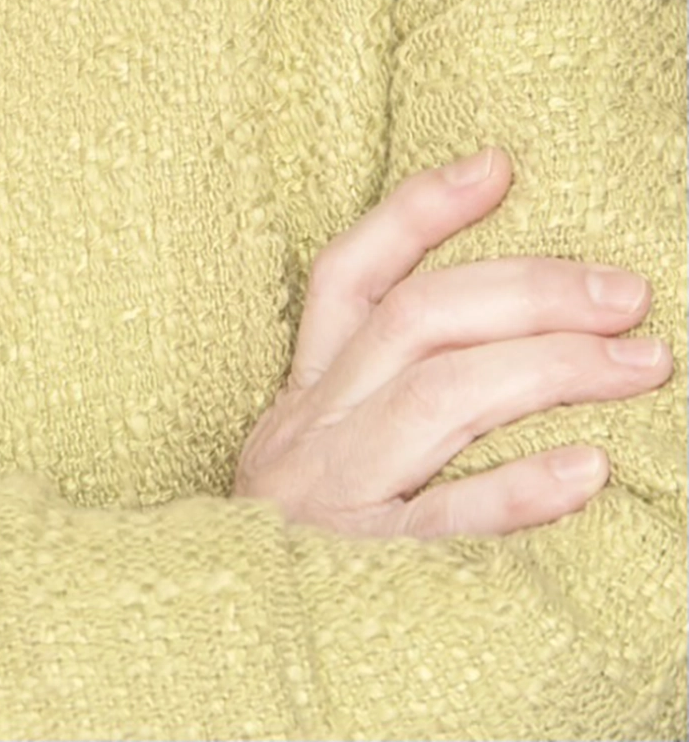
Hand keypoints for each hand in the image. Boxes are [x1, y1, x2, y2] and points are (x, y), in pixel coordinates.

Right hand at [233, 147, 672, 538]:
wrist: (210, 688)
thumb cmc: (300, 569)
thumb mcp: (316, 470)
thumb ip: (377, 408)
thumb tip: (497, 338)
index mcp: (300, 401)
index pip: (348, 274)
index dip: (421, 211)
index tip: (502, 165)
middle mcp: (308, 434)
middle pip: (417, 320)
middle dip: (530, 290)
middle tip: (628, 292)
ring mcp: (330, 501)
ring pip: (439, 397)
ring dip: (550, 366)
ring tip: (642, 364)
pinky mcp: (361, 575)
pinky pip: (448, 524)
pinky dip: (519, 492)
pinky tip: (591, 473)